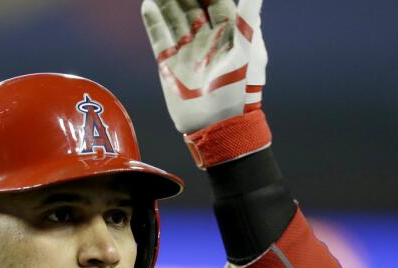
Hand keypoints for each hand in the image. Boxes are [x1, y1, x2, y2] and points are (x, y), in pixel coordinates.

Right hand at [141, 0, 266, 134]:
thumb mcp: (249, 49)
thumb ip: (249, 17)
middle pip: (191, 6)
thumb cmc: (240, 88)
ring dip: (166, 1)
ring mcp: (186, 51)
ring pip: (173, 18)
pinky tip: (148, 5)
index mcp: (227, 33)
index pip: (215, 1)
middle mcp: (205, 39)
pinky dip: (153, 22)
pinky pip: (159, 38)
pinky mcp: (169, 65)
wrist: (218, 125)